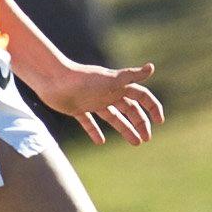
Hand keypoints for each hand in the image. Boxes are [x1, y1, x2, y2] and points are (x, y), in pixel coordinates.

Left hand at [26, 59, 165, 145]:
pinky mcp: (77, 108)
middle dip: (140, 123)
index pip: (141, 96)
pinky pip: (89, 122)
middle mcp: (107, 93)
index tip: (159, 122)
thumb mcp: (110, 80)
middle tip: (146, 139)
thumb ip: (131, 76)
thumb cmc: (82, 79)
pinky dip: (95, 131)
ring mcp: (93, 101)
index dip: (152, 107)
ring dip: (125, 129)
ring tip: (135, 144)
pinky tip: (100, 142)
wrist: (52, 79)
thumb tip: (152, 67)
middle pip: (130, 109)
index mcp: (117, 86)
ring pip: (114, 117)